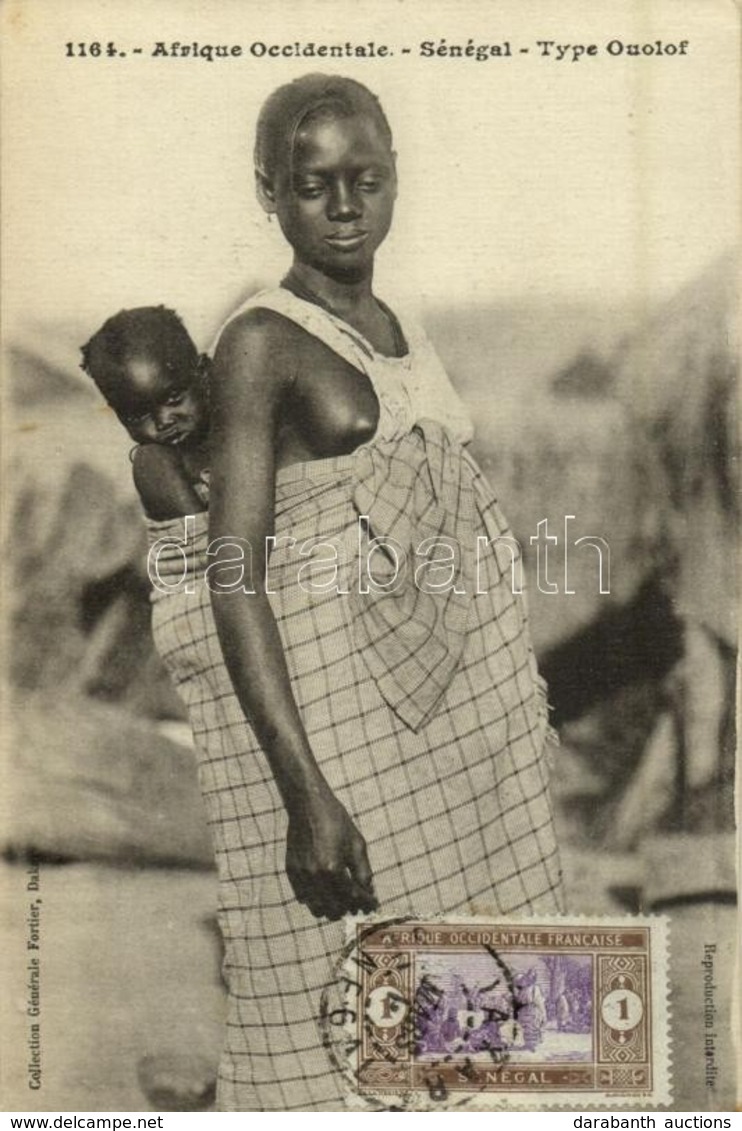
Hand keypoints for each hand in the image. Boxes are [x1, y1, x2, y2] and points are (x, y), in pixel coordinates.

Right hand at [286, 786, 377, 919]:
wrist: (308, 806)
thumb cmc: (336, 821)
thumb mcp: (356, 843)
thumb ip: (363, 870)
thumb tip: (368, 890)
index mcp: (333, 868)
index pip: (352, 897)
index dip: (365, 902)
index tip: (372, 904)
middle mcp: (315, 876)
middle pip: (334, 908)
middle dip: (349, 908)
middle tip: (358, 903)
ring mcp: (301, 876)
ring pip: (317, 908)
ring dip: (331, 908)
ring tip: (342, 900)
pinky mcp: (291, 872)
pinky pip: (303, 898)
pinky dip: (315, 900)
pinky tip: (325, 891)